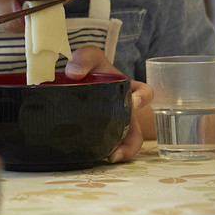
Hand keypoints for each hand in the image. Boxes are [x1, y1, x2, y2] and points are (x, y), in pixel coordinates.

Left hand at [65, 45, 153, 162]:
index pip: (143, 92)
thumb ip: (83, 59)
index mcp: (126, 89)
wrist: (71, 78)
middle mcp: (123, 109)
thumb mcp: (88, 56)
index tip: (133, 101)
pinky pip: (105, 146)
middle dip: (131, 142)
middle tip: (118, 150)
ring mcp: (111, 123)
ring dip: (119, 152)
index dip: (142, 97)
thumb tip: (73, 73)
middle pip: (136, 129)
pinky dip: (101, 153)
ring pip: (122, 143)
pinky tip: (93, 157)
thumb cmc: (88, 66)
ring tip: (109, 158)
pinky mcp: (96, 132)